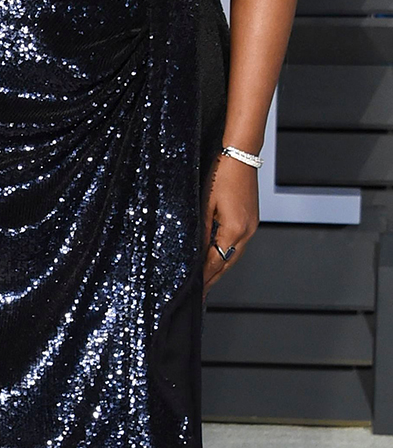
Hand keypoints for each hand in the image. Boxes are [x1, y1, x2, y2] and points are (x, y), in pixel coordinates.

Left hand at [202, 152, 257, 295]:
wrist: (240, 154)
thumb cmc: (221, 173)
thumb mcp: (205, 203)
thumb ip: (202, 231)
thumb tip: (196, 252)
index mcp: (235, 230)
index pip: (216, 262)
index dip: (205, 278)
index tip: (196, 291)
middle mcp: (247, 232)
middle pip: (227, 263)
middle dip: (213, 278)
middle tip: (200, 292)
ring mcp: (251, 227)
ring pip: (233, 255)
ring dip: (220, 267)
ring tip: (207, 279)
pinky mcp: (251, 220)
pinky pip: (237, 244)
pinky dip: (226, 253)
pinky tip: (218, 256)